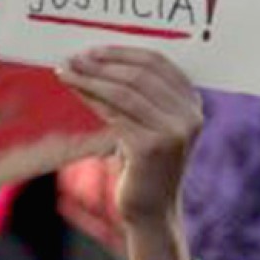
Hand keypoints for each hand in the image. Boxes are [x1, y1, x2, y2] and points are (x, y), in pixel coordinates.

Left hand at [56, 47, 202, 227]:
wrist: (152, 210)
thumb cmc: (145, 165)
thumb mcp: (147, 125)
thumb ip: (137, 96)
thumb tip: (95, 61)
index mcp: (193, 105)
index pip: (159, 63)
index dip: (123, 52)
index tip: (93, 50)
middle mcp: (190, 116)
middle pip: (141, 74)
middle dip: (103, 63)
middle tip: (74, 58)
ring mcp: (174, 132)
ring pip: (125, 91)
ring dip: (90, 77)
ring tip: (66, 70)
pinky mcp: (152, 147)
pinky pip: (114, 113)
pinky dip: (89, 97)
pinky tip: (74, 90)